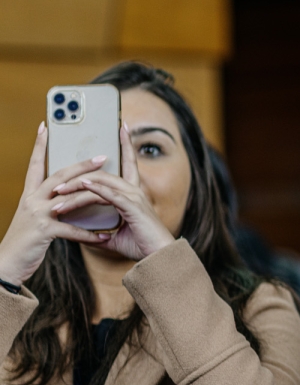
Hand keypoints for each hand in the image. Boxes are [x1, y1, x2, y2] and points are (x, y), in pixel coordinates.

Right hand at [0, 123, 113, 285]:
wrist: (7, 263)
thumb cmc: (25, 241)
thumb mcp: (35, 218)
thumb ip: (49, 206)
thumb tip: (65, 197)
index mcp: (30, 194)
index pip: (36, 165)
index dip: (40, 146)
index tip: (45, 127)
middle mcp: (32, 200)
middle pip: (59, 176)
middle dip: (81, 165)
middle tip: (102, 156)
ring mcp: (37, 214)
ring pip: (67, 198)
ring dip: (91, 193)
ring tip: (111, 190)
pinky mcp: (44, 231)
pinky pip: (72, 230)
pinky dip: (89, 234)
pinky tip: (105, 236)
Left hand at [53, 124, 175, 261]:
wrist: (158, 258)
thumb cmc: (141, 246)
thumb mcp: (113, 237)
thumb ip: (97, 231)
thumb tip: (78, 233)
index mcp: (132, 194)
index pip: (129, 163)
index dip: (126, 144)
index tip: (122, 127)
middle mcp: (134, 191)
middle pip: (102, 173)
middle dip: (77, 174)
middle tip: (55, 184)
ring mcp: (134, 197)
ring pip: (100, 183)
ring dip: (76, 186)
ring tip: (57, 193)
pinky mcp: (132, 206)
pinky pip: (108, 194)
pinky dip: (93, 189)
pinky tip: (80, 186)